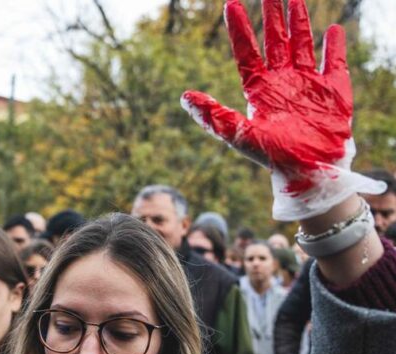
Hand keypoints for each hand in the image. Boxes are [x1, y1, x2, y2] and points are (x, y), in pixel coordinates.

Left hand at [181, 0, 385, 220]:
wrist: (309, 172)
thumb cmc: (273, 157)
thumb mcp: (240, 135)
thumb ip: (214, 116)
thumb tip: (184, 97)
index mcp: (259, 90)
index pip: (247, 52)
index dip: (240, 29)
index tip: (231, 4)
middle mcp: (282, 82)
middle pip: (275, 41)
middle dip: (272, 15)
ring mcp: (307, 83)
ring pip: (302, 44)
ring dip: (299, 22)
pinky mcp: (333, 90)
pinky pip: (334, 63)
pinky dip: (334, 46)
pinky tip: (333, 30)